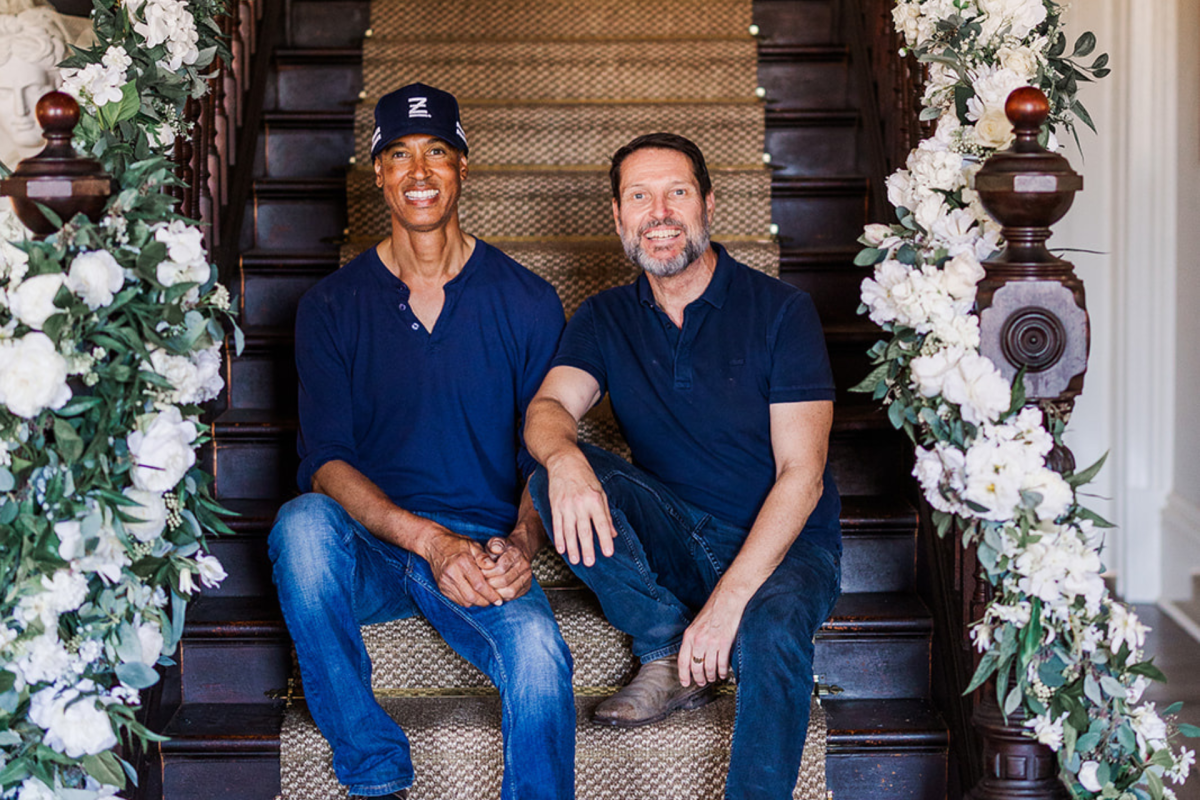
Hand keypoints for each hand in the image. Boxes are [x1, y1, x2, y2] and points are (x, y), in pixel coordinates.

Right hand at [423, 528, 504, 607]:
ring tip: (486, 599)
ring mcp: (445, 582)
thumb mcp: (473, 545)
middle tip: (494, 601)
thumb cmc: (456, 543)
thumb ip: (483, 556)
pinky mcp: (441, 587)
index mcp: (462, 562)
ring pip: (464, 601)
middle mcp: (452, 573)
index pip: (479, 584)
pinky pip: (456, 600)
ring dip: (477, 603)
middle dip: (485, 602)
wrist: (434, 544)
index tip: (499, 600)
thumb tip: (493, 566)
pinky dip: (467, 601)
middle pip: (471, 596)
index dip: (490, 594)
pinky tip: (474, 596)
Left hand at [476, 537, 533, 601]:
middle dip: (489, 583)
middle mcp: (524, 566)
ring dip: (495, 592)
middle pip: (505, 580)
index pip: (501, 567)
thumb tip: (494, 550)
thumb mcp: (494, 543)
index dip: (488, 572)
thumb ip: (493, 545)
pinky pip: (512, 596)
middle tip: (480, 583)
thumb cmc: (500, 550)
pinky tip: (493, 591)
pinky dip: (500, 596)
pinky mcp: (525, 587)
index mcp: (516, 553)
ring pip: (510, 591)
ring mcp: (527, 578)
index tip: (479, 572)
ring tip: (486, 588)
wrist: (516, 554)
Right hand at [545, 451, 615, 566]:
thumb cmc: (586, 477)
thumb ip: (607, 515)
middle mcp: (580, 504)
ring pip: (569, 531)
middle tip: (590, 563)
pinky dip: (559, 538)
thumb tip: (614, 534)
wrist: (565, 463)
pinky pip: (557, 526)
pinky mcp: (555, 506)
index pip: (601, 523)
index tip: (608, 552)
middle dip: (587, 548)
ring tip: (575, 560)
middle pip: (584, 531)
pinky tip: (561, 549)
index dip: (605, 539)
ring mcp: (566, 506)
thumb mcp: (601, 493)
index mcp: (595, 500)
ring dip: (572, 548)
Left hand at [678, 588, 747, 686]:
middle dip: (699, 678)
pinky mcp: (725, 643)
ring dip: (711, 676)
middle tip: (702, 682)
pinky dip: (722, 671)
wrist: (728, 599)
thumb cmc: (713, 609)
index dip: (683, 675)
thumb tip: (694, 655)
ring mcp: (711, 642)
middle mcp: (698, 640)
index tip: (685, 683)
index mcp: (689, 635)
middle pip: (696, 667)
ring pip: (709, 668)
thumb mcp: (697, 624)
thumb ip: (694, 639)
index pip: (683, 660)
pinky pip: (722, 664)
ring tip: (713, 678)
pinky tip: (723, 673)